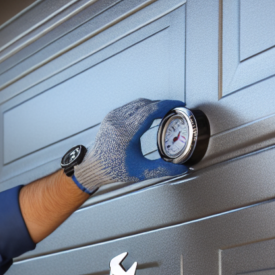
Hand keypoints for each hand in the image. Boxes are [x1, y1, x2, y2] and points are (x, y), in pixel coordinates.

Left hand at [73, 98, 188, 192]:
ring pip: (138, 103)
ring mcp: (113, 116)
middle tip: (174, 109)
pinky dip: (143, 107)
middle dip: (162, 105)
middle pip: (146, 104)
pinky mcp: (111, 116)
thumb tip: (181, 168)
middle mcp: (118, 121)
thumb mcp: (140, 172)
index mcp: (125, 132)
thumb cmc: (113, 169)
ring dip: (153, 105)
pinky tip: (150, 114)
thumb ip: (162, 169)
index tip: (178, 104)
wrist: (93, 167)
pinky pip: (130, 106)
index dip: (166, 105)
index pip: (150, 110)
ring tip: (164, 111)